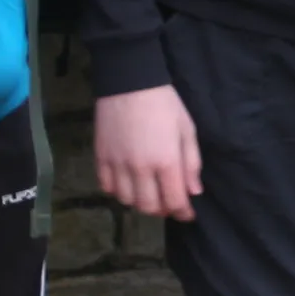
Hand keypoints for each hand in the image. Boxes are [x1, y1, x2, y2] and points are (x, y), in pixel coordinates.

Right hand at [94, 85, 201, 222]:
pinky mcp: (101, 157)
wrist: (129, 81)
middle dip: (162, 210)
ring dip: (140, 202)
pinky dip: (118, 191)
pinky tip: (127, 183)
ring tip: (148, 193)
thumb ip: (191, 163)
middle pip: (149, 206)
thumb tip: (194, 192)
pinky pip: (106, 187)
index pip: (174, 201)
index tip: (187, 214)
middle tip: (169, 202)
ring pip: (127, 201)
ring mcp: (118, 164)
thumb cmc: (164, 103)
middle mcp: (140, 168)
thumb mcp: (187, 129)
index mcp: (166, 161)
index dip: (183, 212)